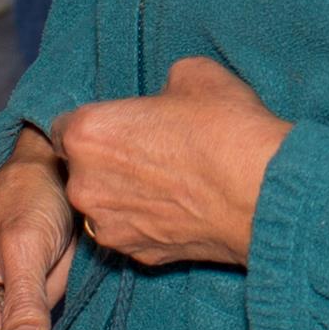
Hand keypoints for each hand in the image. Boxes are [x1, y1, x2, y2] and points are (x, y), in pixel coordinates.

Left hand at [54, 56, 292, 269]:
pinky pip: (130, 231)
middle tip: (152, 150)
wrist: (261, 193)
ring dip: (125, 193)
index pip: (66, 125)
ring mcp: (108, 225)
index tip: (122, 123)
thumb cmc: (224, 128)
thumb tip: (163, 99)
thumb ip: (160, 86)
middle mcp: (84, 184)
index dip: (97, 123)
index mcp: (87, 133)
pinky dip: (147, 221)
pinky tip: (180, 207)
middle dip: (109, 159)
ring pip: (104, 203)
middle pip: (82, 168)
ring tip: (170, 182)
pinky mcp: (136, 254)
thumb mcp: (192, 75)